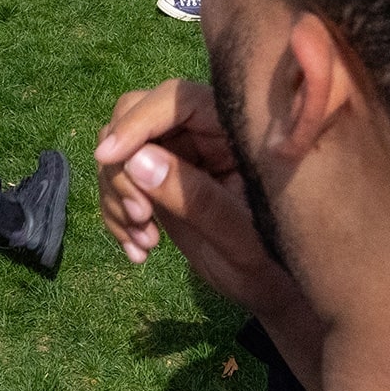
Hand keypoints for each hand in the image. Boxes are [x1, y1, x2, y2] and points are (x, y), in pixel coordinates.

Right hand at [94, 80, 317, 386]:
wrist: (280, 291)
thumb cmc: (278, 264)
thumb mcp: (241, 239)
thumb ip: (195, 198)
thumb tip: (137, 160)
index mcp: (235, 130)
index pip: (175, 99)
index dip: (137, 122)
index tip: (109, 157)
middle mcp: (203, 132)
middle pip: (135, 115)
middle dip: (124, 165)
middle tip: (139, 214)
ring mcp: (179, 155)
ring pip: (121, 151)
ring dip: (117, 196)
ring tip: (142, 243)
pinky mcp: (161, 180)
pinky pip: (119, 180)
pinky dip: (116, 213)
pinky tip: (138, 250)